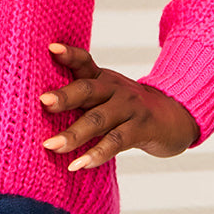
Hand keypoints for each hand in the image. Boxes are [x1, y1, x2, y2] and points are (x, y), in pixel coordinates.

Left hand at [40, 42, 198, 171]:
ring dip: (73, 134)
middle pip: (87, 90)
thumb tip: (39, 106)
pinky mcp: (141, 129)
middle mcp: (115, 89)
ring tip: (51, 146)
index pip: (84, 62)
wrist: (174, 118)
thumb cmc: (128, 109)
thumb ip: (80, 96)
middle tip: (42, 102)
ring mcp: (129, 108)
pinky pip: (116, 142)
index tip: (51, 49)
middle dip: (64, 96)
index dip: (69, 54)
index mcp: (102, 78)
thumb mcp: (106, 96)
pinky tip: (78, 164)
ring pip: (98, 120)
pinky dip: (96, 154)